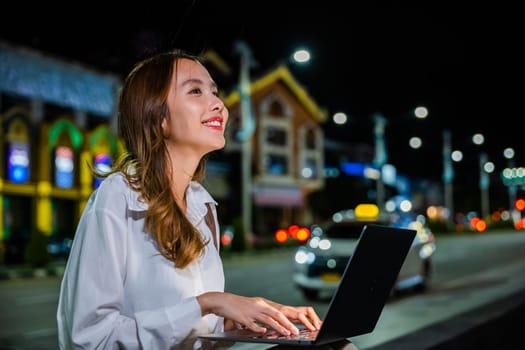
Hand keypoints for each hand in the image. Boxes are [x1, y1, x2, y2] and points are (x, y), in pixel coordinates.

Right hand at [198, 292, 320, 335]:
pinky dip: (259, 328)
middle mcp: (258, 306)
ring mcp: (250, 312)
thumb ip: (261, 315)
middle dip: (287, 323)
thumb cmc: (237, 306)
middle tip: (295, 331)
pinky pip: (252, 324)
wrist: (222, 301)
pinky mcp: (242, 317)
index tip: (296, 326)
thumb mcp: (252, 308)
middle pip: (276, 315)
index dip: (288, 319)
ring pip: (267, 319)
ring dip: (278, 327)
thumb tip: (269, 325)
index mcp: (261, 303)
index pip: (278, 311)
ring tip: (286, 333)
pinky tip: (264, 332)